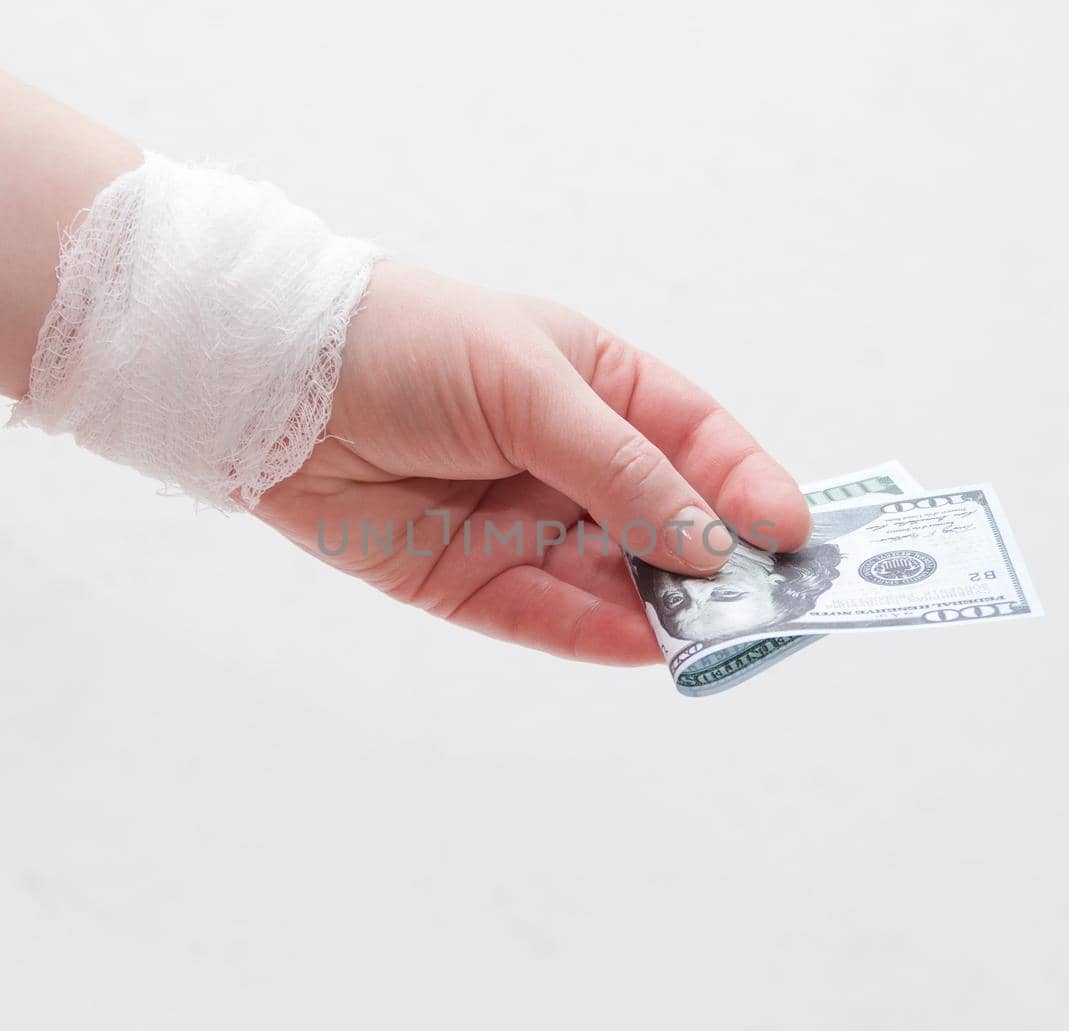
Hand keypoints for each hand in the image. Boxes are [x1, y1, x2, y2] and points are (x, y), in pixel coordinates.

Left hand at [250, 261, 811, 663]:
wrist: (275, 381)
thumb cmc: (410, 343)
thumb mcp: (531, 386)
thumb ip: (620, 469)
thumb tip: (710, 544)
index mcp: (596, 389)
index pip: (696, 441)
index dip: (747, 485)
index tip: (793, 533)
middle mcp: (567, 462)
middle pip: (666, 522)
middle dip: (718, 564)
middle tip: (772, 606)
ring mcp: (521, 525)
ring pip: (614, 580)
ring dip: (666, 610)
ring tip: (718, 637)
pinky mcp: (469, 581)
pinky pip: (547, 618)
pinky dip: (598, 636)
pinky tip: (647, 648)